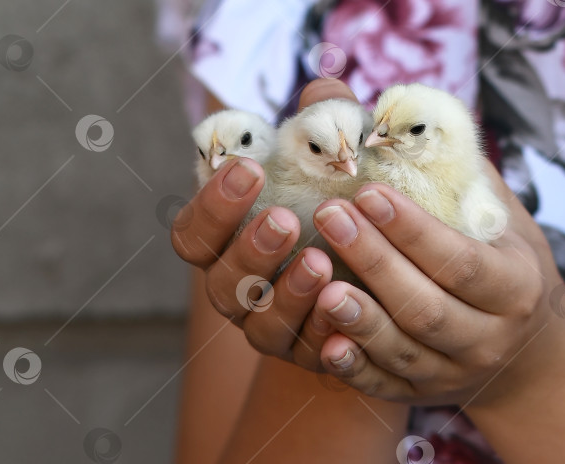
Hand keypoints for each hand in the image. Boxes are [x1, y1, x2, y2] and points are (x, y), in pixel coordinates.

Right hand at [171, 79, 359, 369]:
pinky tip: (347, 309)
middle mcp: (238, 289)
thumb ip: (322, 127)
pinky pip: (308, 353)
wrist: (370, 279)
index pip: (193, 232)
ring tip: (321, 262)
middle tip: (284, 219)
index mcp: (226, 243)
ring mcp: (269, 328)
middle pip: (221, 281)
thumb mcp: (332, 165)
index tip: (250, 169)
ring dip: (286, 294)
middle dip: (249, 250)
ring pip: (259, 325)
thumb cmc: (337, 208)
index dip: (213, 205)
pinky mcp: (308, 355)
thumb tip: (323, 93)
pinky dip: (323, 335)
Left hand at [309, 171, 562, 405]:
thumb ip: (446, 169)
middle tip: (328, 216)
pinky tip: (325, 343)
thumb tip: (384, 109)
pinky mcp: (422, 396)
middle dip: (375, 261)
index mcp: (515, 286)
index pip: (462, 260)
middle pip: (427, 306)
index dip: (413, 229)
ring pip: (404, 351)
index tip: (367, 191)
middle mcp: (490, 337)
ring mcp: (454, 373)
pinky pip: (385, 387)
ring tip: (319, 282)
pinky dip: (355, 368)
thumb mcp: (496, 214)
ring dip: (361, 319)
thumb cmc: (502, 261)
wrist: (528, 351)